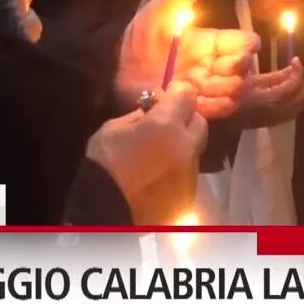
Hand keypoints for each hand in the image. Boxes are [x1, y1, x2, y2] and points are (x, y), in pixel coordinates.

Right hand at [86, 82, 206, 223]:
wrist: (104, 210)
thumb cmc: (104, 164)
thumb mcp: (114, 129)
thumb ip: (139, 116)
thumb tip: (152, 108)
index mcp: (166, 125)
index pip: (187, 94)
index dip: (177, 92)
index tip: (166, 96)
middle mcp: (186, 146)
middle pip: (199, 121)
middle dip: (185, 118)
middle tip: (165, 123)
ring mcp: (190, 171)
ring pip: (196, 148)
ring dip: (182, 144)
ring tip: (159, 152)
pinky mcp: (189, 192)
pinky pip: (189, 171)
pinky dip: (178, 167)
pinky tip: (159, 173)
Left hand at [116, 0, 260, 117]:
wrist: (119, 73)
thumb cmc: (141, 41)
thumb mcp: (158, 11)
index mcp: (209, 43)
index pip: (241, 43)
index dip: (247, 44)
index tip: (248, 45)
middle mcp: (213, 65)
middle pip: (243, 68)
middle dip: (239, 67)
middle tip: (223, 67)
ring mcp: (207, 88)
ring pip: (235, 89)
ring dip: (229, 87)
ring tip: (209, 84)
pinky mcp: (198, 108)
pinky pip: (220, 109)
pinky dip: (219, 105)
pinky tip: (206, 99)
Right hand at [231, 59, 303, 127]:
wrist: (217, 115)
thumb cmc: (229, 92)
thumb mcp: (250, 81)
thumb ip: (273, 76)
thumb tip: (291, 69)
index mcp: (267, 100)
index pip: (292, 87)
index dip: (298, 72)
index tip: (295, 60)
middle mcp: (273, 113)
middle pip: (299, 99)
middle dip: (300, 82)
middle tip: (295, 70)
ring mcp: (272, 121)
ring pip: (296, 108)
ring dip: (298, 93)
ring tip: (291, 80)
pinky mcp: (269, 124)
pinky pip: (289, 114)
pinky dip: (293, 102)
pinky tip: (285, 92)